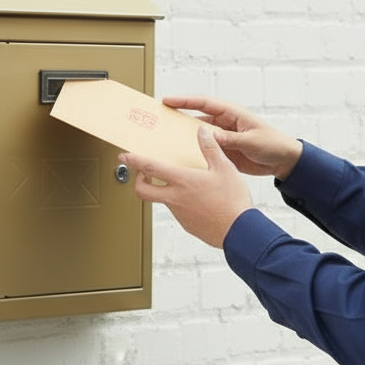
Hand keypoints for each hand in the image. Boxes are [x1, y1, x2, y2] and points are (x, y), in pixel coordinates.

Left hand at [118, 126, 253, 248]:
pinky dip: (181, 204)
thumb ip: (211, 148)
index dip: (134, 160)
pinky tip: (197, 200)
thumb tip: (203, 132)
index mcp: (182, 181)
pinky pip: (178, 212)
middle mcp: (175, 198)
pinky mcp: (187, 225)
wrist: (239, 232)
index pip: (150, 168)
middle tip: (144, 173)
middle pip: (142, 191)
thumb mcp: (225, 168)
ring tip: (182, 184)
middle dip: (137, 181)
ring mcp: (179, 214)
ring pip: (162, 200)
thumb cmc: (232, 202)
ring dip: (164, 191)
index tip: (124, 156)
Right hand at [162, 96, 302, 180]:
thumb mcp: (251, 141)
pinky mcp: (224, 152)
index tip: (167, 101)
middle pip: (196, 118)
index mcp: (232, 114)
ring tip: (164, 142)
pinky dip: (194, 154)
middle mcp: (224, 124)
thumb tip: (209, 136)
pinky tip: (181, 160)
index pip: (204, 103)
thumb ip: (230, 139)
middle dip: (178, 118)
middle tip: (159, 121)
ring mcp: (223, 138)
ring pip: (198, 136)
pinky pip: (205, 151)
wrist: (284, 161)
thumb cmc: (273, 144)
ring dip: (184, 139)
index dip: (184, 101)